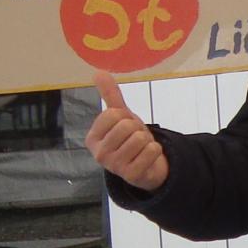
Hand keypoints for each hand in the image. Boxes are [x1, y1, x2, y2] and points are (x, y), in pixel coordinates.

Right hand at [84, 73, 169, 190]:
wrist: (146, 166)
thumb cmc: (129, 139)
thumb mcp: (120, 117)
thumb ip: (110, 95)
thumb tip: (99, 72)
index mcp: (92, 138)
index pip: (112, 114)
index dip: (124, 116)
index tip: (124, 126)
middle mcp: (99, 154)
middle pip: (126, 126)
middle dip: (137, 129)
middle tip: (135, 139)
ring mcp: (115, 167)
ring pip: (140, 138)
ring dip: (147, 140)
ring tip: (141, 148)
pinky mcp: (132, 176)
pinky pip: (152, 151)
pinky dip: (155, 151)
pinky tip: (148, 158)